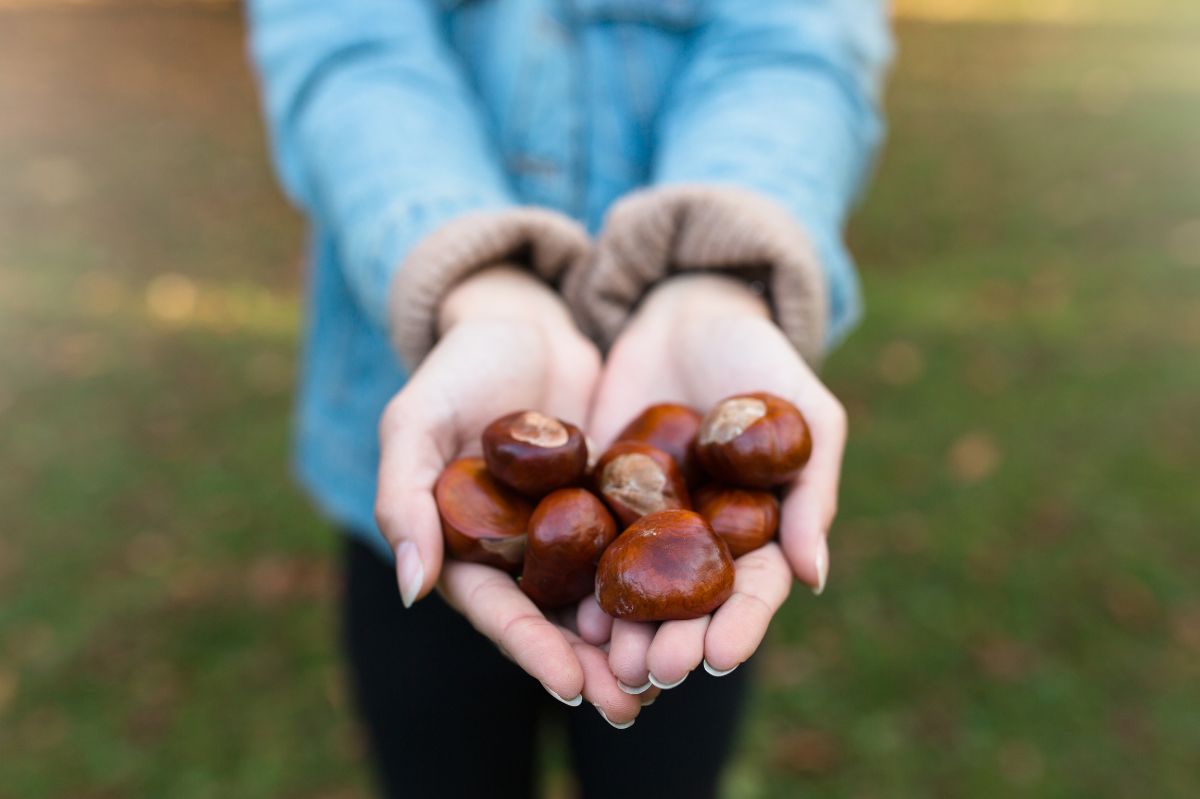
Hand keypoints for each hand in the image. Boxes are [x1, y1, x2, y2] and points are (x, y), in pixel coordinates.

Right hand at [375, 267, 654, 722]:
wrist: (524, 319)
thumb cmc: (457, 366)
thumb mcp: (415, 420)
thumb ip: (405, 498)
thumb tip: (413, 589)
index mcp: (467, 546)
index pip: (498, 610)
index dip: (531, 649)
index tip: (571, 685)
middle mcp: (519, 551)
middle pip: (554, 620)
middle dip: (592, 665)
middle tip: (633, 705)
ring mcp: (567, 529)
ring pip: (601, 596)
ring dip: (631, 638)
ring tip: (672, 674)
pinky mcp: (610, 502)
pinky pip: (636, 548)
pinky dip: (660, 581)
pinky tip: (697, 608)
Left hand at [583, 274, 847, 691]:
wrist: (685, 309)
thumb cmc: (760, 356)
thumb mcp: (805, 412)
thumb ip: (812, 489)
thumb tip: (813, 578)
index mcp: (755, 528)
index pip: (751, 590)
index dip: (739, 626)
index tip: (721, 658)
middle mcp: (699, 536)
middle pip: (689, 605)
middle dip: (675, 642)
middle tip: (655, 671)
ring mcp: (645, 520)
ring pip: (636, 588)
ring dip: (624, 629)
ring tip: (608, 659)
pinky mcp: (596, 495)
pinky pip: (587, 544)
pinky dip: (580, 580)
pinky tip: (568, 608)